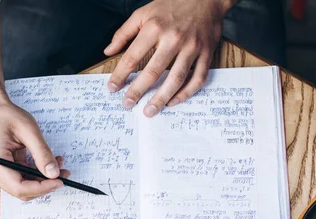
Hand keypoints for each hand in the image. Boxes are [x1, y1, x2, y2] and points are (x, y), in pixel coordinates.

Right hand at [0, 100, 69, 200]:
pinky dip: (36, 174)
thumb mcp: (28, 130)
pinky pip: (21, 179)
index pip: (19, 187)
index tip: (59, 181)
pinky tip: (48, 164)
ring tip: (58, 165)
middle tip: (63, 173)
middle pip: (21, 190)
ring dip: (42, 180)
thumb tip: (54, 174)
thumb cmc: (5, 115)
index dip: (41, 188)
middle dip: (45, 184)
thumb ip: (42, 153)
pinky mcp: (1, 171)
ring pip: (23, 187)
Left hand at [104, 0, 231, 116]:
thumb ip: (124, 33)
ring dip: (161, 98)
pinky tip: (172, 102)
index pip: (132, 57)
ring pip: (176, 79)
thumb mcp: (143, 12)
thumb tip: (108, 51)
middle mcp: (173, 39)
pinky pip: (197, 78)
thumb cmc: (172, 4)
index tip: (112, 88)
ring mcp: (192, 47)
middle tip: (127, 104)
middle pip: (153, 72)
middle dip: (138, 91)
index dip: (120, 75)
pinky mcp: (206, 53)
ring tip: (149, 111)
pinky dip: (186, 93)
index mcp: (154, 28)